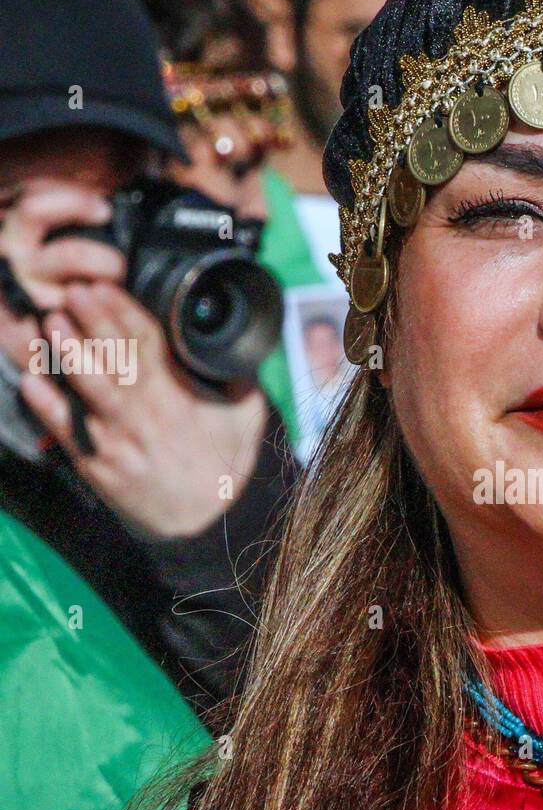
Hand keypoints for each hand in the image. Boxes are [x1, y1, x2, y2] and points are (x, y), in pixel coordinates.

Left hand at [1, 180, 267, 537]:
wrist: (205, 524)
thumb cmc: (223, 464)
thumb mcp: (246, 417)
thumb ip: (237, 377)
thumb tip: (232, 339)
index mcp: (181, 398)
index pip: (151, 345)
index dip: (126, 312)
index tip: (106, 284)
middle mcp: (148, 415)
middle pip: (118, 359)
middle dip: (95, 322)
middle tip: (73, 290)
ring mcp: (120, 440)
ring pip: (91, 390)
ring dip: (70, 355)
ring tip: (51, 323)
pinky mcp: (98, 463)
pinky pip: (69, 431)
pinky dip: (47, 407)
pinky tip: (29, 381)